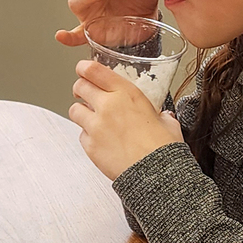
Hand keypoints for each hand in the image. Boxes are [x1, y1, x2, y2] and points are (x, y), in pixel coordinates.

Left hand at [69, 60, 183, 180]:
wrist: (156, 175)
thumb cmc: (164, 148)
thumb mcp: (167, 122)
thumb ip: (161, 115)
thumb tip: (164, 116)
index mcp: (127, 93)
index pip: (94, 70)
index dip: (84, 68)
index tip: (84, 70)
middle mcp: (108, 106)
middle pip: (79, 86)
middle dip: (81, 89)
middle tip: (85, 94)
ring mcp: (96, 126)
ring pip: (74, 110)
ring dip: (82, 113)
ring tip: (93, 120)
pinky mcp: (90, 146)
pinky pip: (81, 136)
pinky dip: (88, 137)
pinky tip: (102, 142)